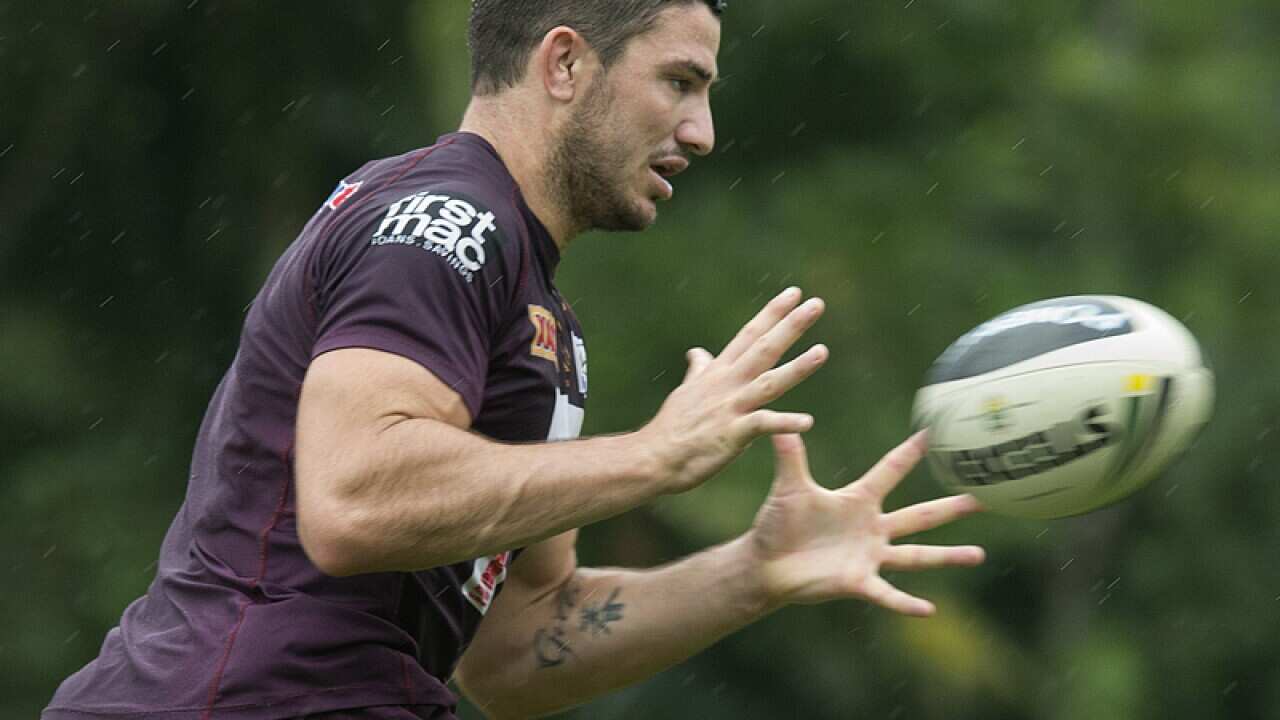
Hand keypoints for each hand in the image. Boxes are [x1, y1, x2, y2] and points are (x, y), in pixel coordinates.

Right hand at [642, 287, 828, 492]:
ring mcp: (730, 407)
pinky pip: (762, 425)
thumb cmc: (671, 426)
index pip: (749, 335)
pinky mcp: (731, 434)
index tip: (794, 293)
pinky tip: (807, 422)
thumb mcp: (687, 391)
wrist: (653, 457)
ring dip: (797, 368)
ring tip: (822, 352)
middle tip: (816, 304)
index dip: (772, 313)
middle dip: (791, 326)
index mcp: (718, 372)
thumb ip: (699, 370)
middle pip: (764, 349)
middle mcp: (727, 384)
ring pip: (769, 382)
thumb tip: (697, 352)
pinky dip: (784, 423)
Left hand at [749, 432, 984, 615]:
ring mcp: (869, 556)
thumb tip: (780, 421)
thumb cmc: (778, 523)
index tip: (936, 432)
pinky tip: (929, 609)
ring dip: (947, 555)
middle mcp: (872, 528)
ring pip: (916, 555)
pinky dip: (906, 602)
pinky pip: (886, 593)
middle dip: (951, 507)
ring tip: (978, 555)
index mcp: (858, 500)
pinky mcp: (857, 582)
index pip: (890, 470)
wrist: (766, 563)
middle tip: (984, 497)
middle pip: (919, 515)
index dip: (911, 452)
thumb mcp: (789, 486)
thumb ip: (789, 455)